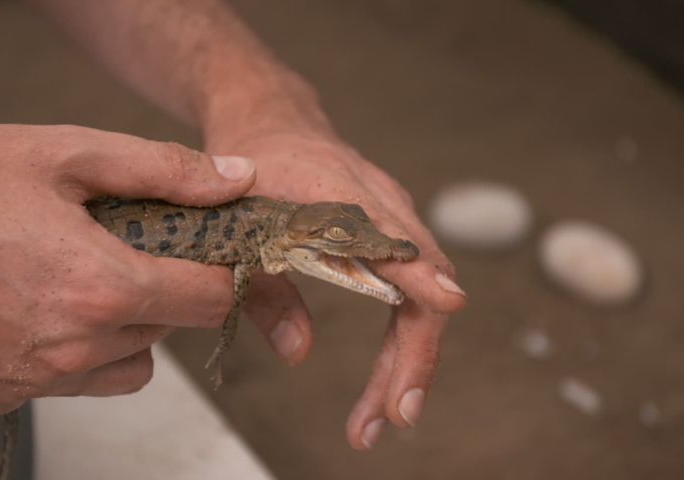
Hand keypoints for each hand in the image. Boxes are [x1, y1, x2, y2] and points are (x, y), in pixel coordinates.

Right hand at [0, 124, 254, 413]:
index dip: (221, 269)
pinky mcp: (5, 393)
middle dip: (168, 287)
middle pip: (173, 327)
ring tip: (84, 273)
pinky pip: (81, 380)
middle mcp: (77, 346)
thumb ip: (163, 171)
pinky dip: (85, 350)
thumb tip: (237, 181)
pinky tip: (49, 304)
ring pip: (133, 360)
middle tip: (129, 244)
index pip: (212, 298)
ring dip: (129, 323)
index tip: (209, 248)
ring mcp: (38, 377)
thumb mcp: (64, 154)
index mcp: (102, 285)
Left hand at [207, 132, 466, 448]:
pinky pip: (409, 296)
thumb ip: (265, 281)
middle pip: (425, 286)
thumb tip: (298, 352)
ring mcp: (395, 223)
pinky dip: (400, 344)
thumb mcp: (241, 217)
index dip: (420, 279)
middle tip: (388, 418)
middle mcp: (386, 208)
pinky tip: (386, 380)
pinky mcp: (391, 238)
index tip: (443, 309)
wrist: (273, 119)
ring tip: (377, 419)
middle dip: (411, 358)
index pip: (398, 240)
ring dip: (406, 363)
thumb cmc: (254, 158)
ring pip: (422, 299)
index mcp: (347, 193)